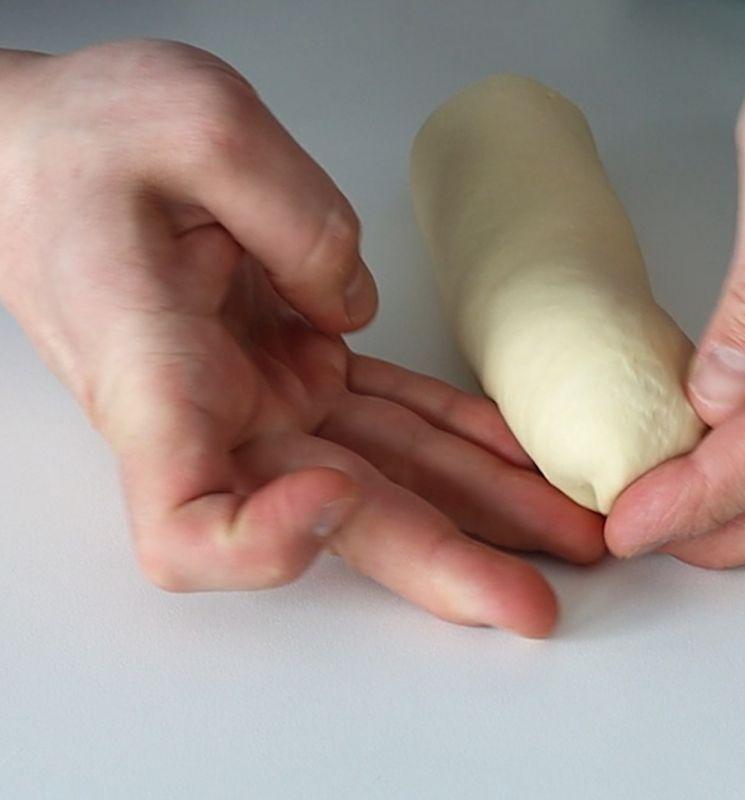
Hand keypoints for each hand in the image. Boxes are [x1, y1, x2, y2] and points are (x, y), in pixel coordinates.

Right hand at [0, 41, 602, 635]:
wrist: (46, 152)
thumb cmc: (82, 142)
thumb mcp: (188, 126)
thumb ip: (290, 217)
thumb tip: (354, 306)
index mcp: (155, 375)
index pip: (190, 524)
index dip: (263, 542)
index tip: (332, 496)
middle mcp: (213, 412)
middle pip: (338, 517)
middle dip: (443, 564)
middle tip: (532, 603)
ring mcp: (263, 397)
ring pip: (390, 473)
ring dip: (481, 508)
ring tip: (567, 531)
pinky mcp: (297, 368)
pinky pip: (396, 414)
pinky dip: (461, 434)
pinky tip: (520, 457)